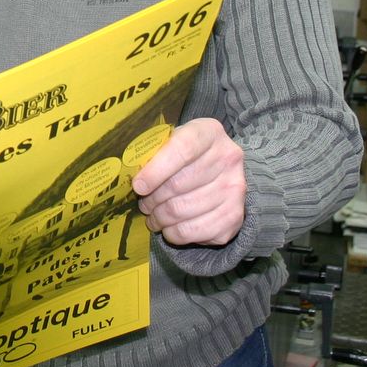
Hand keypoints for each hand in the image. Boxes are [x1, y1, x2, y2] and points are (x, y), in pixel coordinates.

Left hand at [131, 118, 245, 246]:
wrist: (221, 172)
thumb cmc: (186, 156)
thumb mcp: (173, 141)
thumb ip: (154, 152)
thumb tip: (131, 178)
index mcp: (209, 132)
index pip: (182, 150)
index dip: (156, 170)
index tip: (138, 186)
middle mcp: (229, 158)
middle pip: (179, 184)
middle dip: (153, 199)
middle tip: (143, 204)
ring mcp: (235, 188)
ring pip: (182, 210)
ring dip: (160, 218)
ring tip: (153, 217)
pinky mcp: (235, 216)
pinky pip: (194, 232)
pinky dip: (174, 234)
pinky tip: (169, 229)